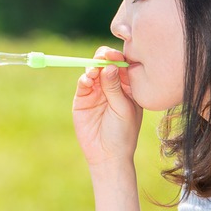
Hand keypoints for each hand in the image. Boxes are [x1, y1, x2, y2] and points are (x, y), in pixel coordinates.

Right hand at [72, 46, 142, 165]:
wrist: (107, 155)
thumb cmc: (122, 133)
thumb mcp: (123, 108)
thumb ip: (115, 87)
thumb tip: (109, 65)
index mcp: (127, 87)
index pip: (122, 65)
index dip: (118, 57)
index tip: (114, 55)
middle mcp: (111, 86)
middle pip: (106, 64)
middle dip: (103, 58)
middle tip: (103, 58)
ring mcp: (96, 92)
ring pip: (93, 71)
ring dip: (93, 67)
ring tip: (94, 72)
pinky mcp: (82, 99)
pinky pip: (83, 84)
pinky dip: (84, 79)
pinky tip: (87, 81)